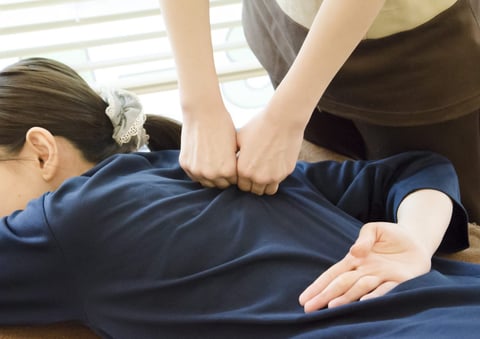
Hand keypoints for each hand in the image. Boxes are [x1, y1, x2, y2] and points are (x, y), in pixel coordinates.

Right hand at [179, 109, 237, 188]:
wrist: (203, 113)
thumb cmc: (223, 126)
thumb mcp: (234, 147)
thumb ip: (234, 164)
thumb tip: (235, 176)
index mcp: (228, 171)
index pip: (233, 181)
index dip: (233, 174)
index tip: (233, 166)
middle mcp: (212, 174)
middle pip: (219, 184)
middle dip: (222, 177)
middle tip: (222, 164)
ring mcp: (197, 170)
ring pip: (206, 182)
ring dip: (210, 176)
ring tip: (213, 162)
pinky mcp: (185, 164)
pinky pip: (194, 175)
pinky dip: (198, 170)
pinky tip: (203, 159)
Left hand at [236, 111, 303, 194]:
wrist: (283, 119)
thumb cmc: (259, 126)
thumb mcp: (239, 138)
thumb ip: (233, 155)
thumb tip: (229, 162)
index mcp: (244, 170)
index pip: (241, 186)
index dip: (242, 179)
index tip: (245, 172)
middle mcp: (258, 177)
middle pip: (254, 190)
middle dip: (253, 183)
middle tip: (255, 172)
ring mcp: (273, 177)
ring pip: (267, 190)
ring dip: (265, 184)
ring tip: (264, 172)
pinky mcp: (286, 173)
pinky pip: (278, 181)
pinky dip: (275, 177)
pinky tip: (274, 164)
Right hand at [299, 222, 431, 311]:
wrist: (416, 240)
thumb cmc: (390, 235)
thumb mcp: (373, 230)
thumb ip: (364, 238)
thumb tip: (354, 252)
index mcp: (354, 261)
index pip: (332, 275)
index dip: (318, 286)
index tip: (305, 298)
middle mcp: (364, 272)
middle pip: (340, 285)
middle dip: (324, 296)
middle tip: (309, 308)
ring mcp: (380, 277)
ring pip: (359, 289)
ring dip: (345, 298)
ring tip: (330, 306)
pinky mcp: (399, 280)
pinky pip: (386, 289)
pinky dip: (375, 296)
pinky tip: (364, 302)